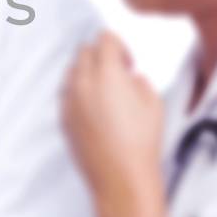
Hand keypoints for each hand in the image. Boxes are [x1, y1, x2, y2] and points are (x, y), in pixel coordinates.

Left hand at [61, 31, 164, 198]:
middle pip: (85, 52)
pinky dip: (78, 93)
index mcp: (106, 74)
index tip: (128, 62)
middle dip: (102, 56)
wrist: (122, 177)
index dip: (120, 47)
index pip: (104, 39)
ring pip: (72, 72)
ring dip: (88, 73)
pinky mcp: (63, 119)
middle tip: (118, 74)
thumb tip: (131, 78)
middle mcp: (82, 84)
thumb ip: (139, 80)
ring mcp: (69, 101)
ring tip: (107, 93)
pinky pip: (66, 94)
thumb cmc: (140, 142)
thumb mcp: (153, 102)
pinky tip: (96, 109)